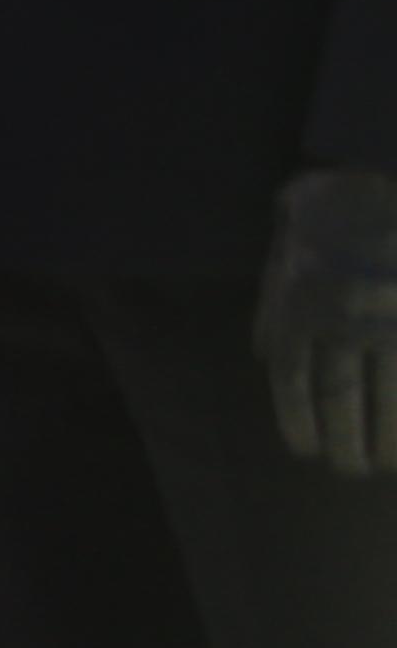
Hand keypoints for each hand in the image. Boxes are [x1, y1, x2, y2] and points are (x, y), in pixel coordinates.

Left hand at [253, 166, 396, 478]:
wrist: (385, 179)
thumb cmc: (336, 210)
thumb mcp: (287, 247)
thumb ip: (273, 304)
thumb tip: (263, 353)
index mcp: (299, 303)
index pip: (292, 379)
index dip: (298, 421)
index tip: (306, 450)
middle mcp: (339, 318)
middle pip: (337, 396)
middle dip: (341, 440)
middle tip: (347, 468)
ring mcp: (384, 322)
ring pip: (384, 395)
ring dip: (382, 437)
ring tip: (380, 463)